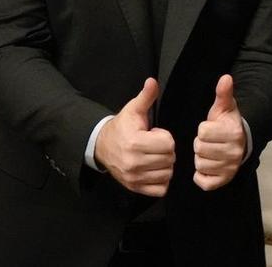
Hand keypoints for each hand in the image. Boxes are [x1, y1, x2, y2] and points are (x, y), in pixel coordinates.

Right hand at [95, 78, 174, 196]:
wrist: (102, 145)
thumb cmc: (123, 126)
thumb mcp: (133, 109)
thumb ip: (146, 96)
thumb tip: (152, 81)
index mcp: (135, 142)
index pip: (168, 144)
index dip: (166, 137)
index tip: (155, 134)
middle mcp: (133, 162)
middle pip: (169, 159)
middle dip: (167, 151)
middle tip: (155, 146)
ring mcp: (133, 177)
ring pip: (167, 174)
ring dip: (165, 166)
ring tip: (154, 156)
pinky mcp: (134, 187)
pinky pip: (160, 189)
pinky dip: (161, 181)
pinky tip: (154, 169)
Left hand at [193, 74, 246, 190]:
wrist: (241, 143)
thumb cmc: (227, 124)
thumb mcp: (225, 107)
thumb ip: (223, 93)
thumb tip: (225, 77)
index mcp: (233, 133)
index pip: (203, 132)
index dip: (203, 129)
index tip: (210, 129)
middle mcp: (234, 152)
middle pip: (200, 148)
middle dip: (201, 144)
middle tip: (209, 142)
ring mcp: (229, 168)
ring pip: (200, 164)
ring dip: (200, 158)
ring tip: (209, 153)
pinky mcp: (223, 181)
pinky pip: (203, 181)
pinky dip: (201, 175)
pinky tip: (207, 166)